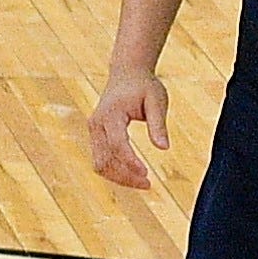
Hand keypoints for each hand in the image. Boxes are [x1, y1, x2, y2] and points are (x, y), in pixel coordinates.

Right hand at [87, 69, 169, 188]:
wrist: (126, 73)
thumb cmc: (144, 86)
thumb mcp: (157, 101)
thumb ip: (159, 125)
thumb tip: (164, 148)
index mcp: (111, 113)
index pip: (117, 143)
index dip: (130, 161)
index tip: (147, 174)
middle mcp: (96, 123)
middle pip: (104, 159)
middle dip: (124, 176)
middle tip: (148, 184)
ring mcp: (93, 130)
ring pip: (99, 163)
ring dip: (119, 177)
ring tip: (143, 183)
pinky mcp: (96, 135)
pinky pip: (100, 159)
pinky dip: (115, 171)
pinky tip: (133, 174)